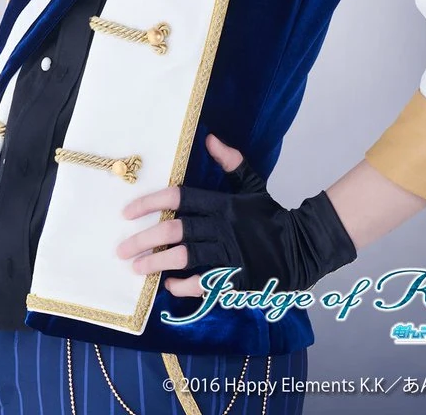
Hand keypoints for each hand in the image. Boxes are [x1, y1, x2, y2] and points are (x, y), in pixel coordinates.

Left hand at [117, 133, 357, 298]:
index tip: (127, 212)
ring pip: (185, 257)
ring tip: (135, 269)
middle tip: (122, 249)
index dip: (150, 202)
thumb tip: (210, 138)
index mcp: (222, 203)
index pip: (179, 198)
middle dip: (144, 239)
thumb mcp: (253, 184)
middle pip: (175, 230)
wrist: (304, 246)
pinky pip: (204, 283)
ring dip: (156, 263)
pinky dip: (184, 286)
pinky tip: (168, 286)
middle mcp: (222, 226)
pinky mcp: (237, 278)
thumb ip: (231, 162)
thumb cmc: (271, 215)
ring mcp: (230, 253)